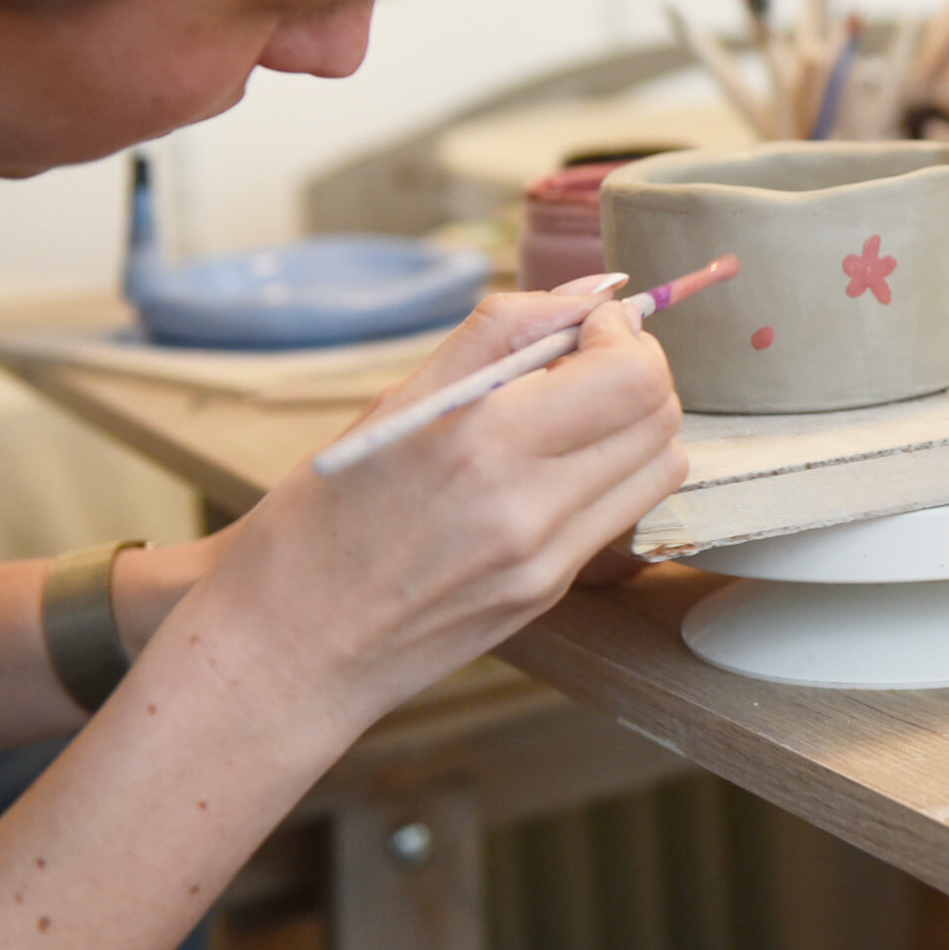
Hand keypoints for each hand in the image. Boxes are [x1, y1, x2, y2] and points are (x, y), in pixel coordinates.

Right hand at [181, 276, 687, 742]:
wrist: (286, 653)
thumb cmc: (317, 520)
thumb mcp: (395, 402)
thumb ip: (501, 334)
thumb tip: (590, 295)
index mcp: (481, 439)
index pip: (631, 372)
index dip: (622, 333)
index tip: (586, 327)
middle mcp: (528, 504)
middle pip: (660, 413)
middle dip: (636, 371)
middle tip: (584, 364)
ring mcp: (547, 558)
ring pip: (661, 465)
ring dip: (635, 425)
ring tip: (573, 416)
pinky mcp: (550, 592)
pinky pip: (622, 514)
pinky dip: (610, 476)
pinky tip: (556, 470)